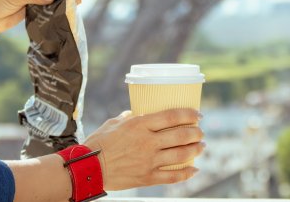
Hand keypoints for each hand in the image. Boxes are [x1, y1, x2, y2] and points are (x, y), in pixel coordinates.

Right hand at [84, 108, 204, 190]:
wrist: (88, 168)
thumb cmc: (98, 142)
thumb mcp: (114, 123)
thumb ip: (129, 118)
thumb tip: (138, 112)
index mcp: (140, 125)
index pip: (172, 116)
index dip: (189, 114)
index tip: (198, 115)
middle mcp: (148, 142)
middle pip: (181, 135)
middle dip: (196, 133)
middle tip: (200, 132)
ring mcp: (149, 161)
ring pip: (181, 155)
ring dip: (195, 150)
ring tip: (201, 147)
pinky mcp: (147, 177)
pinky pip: (172, 177)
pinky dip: (186, 173)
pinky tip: (194, 169)